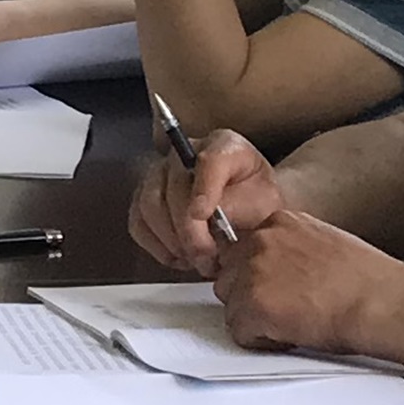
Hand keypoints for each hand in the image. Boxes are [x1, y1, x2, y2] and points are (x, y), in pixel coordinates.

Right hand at [129, 128, 286, 274]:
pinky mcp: (144, 197)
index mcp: (224, 145)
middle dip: (188, 228)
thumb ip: (240, 207)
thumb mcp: (265, 205)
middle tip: (205, 256)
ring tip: (195, 259)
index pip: (209, 159)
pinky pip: (138, 222)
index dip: (204, 188)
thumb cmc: (257, 206)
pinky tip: (178, 257)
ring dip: (171, 239)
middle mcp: (185, 152)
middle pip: (174, 186)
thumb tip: (208, 218)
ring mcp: (160, 172)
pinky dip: (156, 246)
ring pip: (149, 205)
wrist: (248, 214)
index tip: (203, 215)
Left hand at [218, 206, 403, 358]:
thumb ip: (292, 249)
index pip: (244, 251)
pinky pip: (240, 332)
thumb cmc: (367, 281)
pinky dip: (262, 341)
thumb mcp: (324, 243)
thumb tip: (280, 268)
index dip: (261, 277)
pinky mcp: (252, 305)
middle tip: (286, 310)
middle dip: (251, 297)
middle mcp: (260, 242)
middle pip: (230, 276)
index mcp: (279, 223)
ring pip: (232, 305)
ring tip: (291, 322)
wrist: (382, 302)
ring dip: (254, 319)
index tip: (280, 289)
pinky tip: (291, 335)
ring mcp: (253, 272)